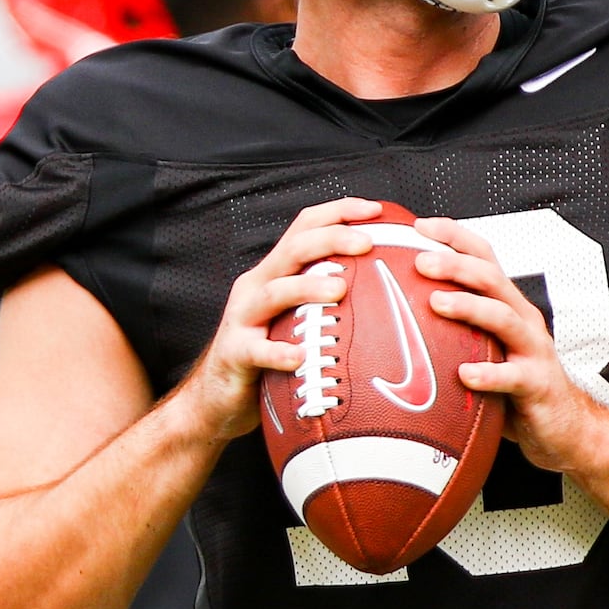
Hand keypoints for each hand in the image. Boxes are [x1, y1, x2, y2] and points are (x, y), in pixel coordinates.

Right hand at [183, 197, 391, 441]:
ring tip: (340, 289)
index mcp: (276, 273)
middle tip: (367, 243)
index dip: (339, 212)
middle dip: (331, 238)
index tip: (376, 210)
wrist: (217, 399)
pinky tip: (301, 357)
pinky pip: (257, 350)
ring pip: (274, 292)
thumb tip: (392, 293)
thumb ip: (330, 302)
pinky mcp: (234, 353)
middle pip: (293, 248)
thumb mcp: (299, 320)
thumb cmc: (269, 359)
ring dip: (307, 287)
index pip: (306, 227)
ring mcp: (243, 318)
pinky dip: (279, 352)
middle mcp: (257, 286)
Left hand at [411, 215, 608, 472]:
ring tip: (437, 303)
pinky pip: (513, 376)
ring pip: (503, 317)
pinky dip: (488, 374)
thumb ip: (454, 326)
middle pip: (491, 279)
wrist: (563, 425)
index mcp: (507, 303)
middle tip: (419, 261)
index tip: (417, 226)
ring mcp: (532, 350)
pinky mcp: (537, 384)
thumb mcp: (484, 345)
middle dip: (455, 265)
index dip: (454, 236)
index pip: (483, 257)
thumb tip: (394, 312)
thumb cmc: (514, 383)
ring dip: (469, 307)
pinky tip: (464, 374)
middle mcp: (522, 318)